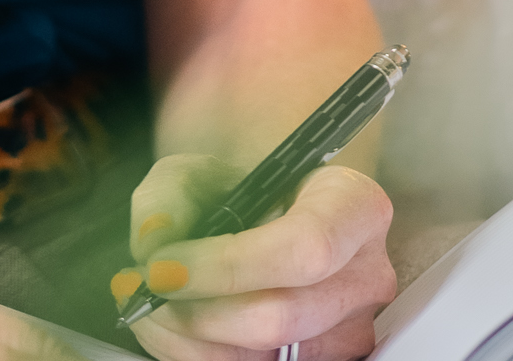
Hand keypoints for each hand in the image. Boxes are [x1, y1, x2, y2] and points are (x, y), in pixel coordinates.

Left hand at [117, 155, 394, 360]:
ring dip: (188, 338)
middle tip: (146, 285)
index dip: (228, 265)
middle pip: (282, 316)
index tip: (164, 265)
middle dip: (198, 309)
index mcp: (355, 206)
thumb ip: (167, 196)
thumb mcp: (199, 170)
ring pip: (265, 358)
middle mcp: (366, 275)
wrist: (263, 216)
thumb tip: (154, 241)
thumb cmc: (238, 189)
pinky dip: (195, 355)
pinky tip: (170, 327)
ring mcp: (350, 332)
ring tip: (147, 304)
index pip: (307, 248)